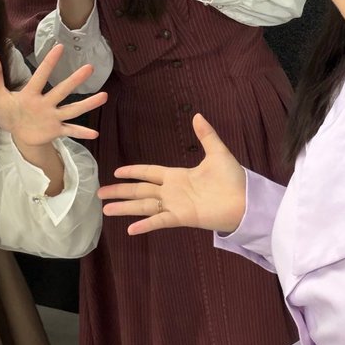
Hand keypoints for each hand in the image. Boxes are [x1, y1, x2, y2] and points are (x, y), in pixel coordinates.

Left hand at [0, 45, 107, 146]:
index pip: (41, 75)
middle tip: (90, 67)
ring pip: (72, 109)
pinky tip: (95, 134)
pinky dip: (81, 132)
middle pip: (62, 90)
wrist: (15, 133)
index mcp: (31, 93)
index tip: (60, 47)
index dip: (49, 62)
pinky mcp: (55, 130)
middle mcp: (46, 103)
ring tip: (104, 96)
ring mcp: (52, 117)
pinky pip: (70, 130)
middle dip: (75, 80)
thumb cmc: (8, 112)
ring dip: (87, 103)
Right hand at [97, 114, 246, 234]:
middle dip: (119, 191)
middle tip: (99, 192)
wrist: (246, 202)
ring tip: (105, 209)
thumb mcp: (218, 153)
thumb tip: (197, 115)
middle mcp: (171, 191)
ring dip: (124, 207)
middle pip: (139, 190)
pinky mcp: (181, 217)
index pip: (149, 173)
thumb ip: (206, 135)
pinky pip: (159, 220)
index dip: (133, 172)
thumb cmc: (233, 179)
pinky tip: (129, 229)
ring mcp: (174, 205)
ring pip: (143, 205)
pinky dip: (144, 225)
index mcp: (177, 176)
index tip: (116, 172)